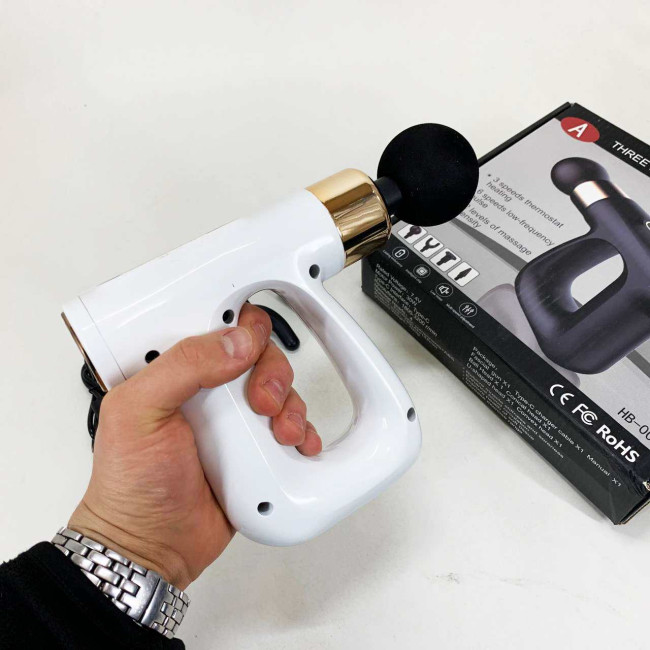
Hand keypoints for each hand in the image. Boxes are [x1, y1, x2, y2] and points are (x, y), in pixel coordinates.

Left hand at [68, 304, 320, 588]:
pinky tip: (297, 444)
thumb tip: (238, 342)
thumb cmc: (130, 485)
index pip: (215, 327)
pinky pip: (292, 428)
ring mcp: (235, 422)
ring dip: (291, 405)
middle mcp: (208, 390)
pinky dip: (303, 432)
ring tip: (279, 432)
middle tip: (262, 401)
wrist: (153, 548)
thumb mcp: (138, 411)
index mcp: (176, 371)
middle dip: (272, 371)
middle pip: (260, 355)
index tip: (251, 340)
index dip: (240, 324)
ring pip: (281, 390)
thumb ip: (183, 366)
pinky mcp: (256, 450)